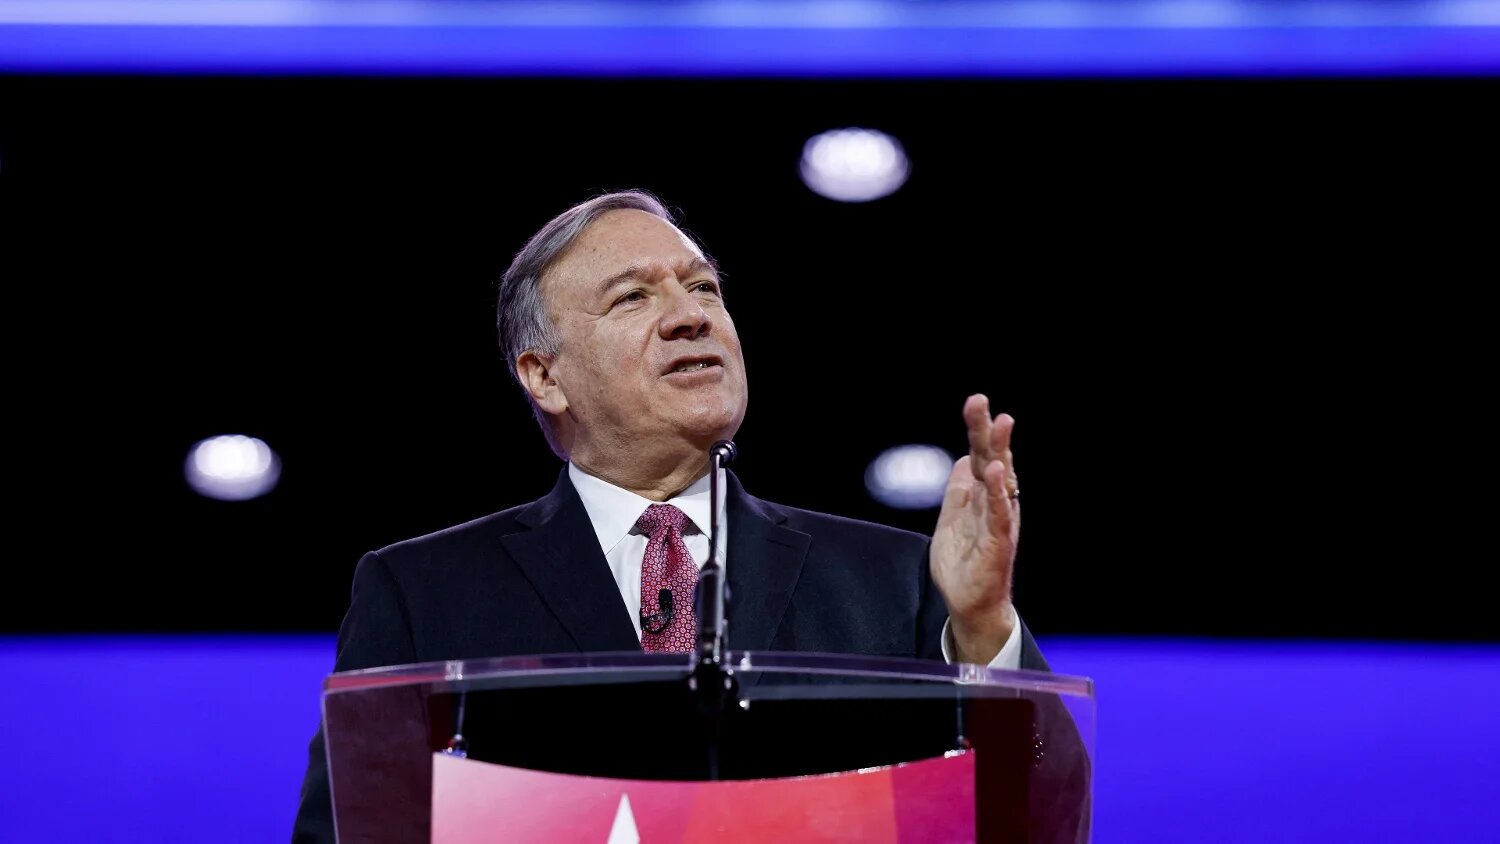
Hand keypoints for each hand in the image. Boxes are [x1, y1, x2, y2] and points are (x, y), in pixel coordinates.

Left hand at [930, 394, 1020, 664]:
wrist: (970, 603)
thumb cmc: (964, 562)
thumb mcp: (952, 519)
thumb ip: (957, 491)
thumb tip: (960, 460)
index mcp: (981, 496)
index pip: (978, 456)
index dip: (977, 430)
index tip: (976, 401)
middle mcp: (994, 503)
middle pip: (991, 459)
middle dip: (987, 430)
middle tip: (981, 401)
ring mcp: (999, 521)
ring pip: (1000, 480)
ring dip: (999, 451)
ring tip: (1001, 423)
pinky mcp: (999, 542)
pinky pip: (1000, 514)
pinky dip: (998, 493)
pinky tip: (995, 473)